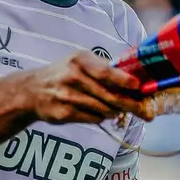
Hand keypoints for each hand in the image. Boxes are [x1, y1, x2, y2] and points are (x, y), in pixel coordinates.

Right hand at [25, 51, 154, 124]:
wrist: (32, 90)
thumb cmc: (64, 73)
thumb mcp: (79, 62)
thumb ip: (103, 68)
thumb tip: (134, 81)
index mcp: (79, 60)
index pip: (105, 71)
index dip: (123, 80)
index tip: (138, 86)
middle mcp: (73, 77)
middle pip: (108, 95)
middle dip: (131, 104)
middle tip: (146, 112)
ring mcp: (67, 97)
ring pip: (103, 109)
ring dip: (116, 111)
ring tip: (120, 110)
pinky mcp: (64, 114)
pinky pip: (93, 118)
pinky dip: (101, 117)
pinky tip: (101, 112)